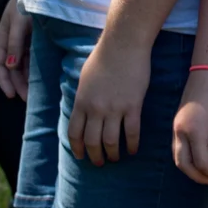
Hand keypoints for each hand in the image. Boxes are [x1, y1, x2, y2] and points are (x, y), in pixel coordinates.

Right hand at [0, 0, 31, 99]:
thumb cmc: (26, 0)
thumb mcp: (18, 22)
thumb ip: (15, 43)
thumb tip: (11, 66)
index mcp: (2, 37)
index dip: (3, 81)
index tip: (12, 95)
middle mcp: (11, 41)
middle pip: (11, 68)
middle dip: (17, 84)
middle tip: (27, 99)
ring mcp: (23, 40)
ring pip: (22, 65)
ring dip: (26, 79)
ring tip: (34, 93)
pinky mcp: (35, 39)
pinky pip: (32, 58)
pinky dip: (34, 69)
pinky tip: (42, 78)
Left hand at [68, 34, 150, 164]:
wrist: (123, 44)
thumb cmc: (104, 57)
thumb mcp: (85, 78)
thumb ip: (84, 97)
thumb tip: (83, 110)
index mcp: (81, 102)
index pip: (74, 133)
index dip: (77, 148)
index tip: (81, 156)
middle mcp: (95, 109)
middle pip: (92, 141)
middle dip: (95, 156)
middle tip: (100, 162)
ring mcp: (114, 109)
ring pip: (111, 142)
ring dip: (113, 154)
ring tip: (116, 158)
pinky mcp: (132, 106)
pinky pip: (132, 132)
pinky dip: (132, 145)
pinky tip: (133, 150)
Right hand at [173, 71, 207, 186]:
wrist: (206, 73)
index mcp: (194, 131)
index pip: (201, 162)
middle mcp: (180, 131)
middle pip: (183, 165)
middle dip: (199, 176)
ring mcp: (176, 127)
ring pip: (178, 157)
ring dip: (193, 167)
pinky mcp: (177, 124)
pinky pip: (180, 147)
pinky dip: (190, 155)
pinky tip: (206, 152)